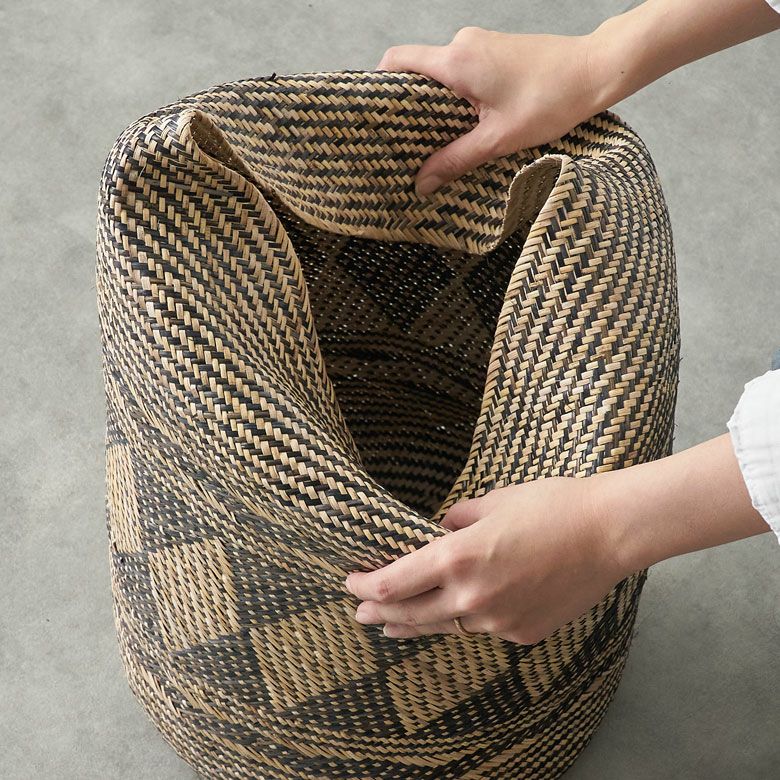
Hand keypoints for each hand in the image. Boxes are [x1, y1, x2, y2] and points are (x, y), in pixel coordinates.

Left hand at [344, 435, 769, 644]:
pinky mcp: (523, 633)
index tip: (351, 582)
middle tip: (359, 613)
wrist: (608, 533)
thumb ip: (458, 520)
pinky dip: (469, 619)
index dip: (366, 585)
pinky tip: (465, 612)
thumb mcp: (494, 501)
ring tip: (393, 628)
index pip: (394, 582)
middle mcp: (472, 596)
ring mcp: (498, 621)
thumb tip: (441, 530)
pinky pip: (485, 628)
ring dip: (415, 625)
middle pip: (410, 614)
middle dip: (379, 613)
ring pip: (445, 627)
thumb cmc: (551, 506)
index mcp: (458, 557)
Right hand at [376, 26, 600, 195]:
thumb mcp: (497, 139)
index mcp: (456, 61)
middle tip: (406, 142)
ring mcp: (480, 45)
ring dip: (437, 105)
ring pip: (441, 74)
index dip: (379, 86)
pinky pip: (462, 73)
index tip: (376, 117)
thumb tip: (422, 184)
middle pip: (416, 71)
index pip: (397, 60)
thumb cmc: (551, 99)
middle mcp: (463, 45)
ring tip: (437, 140)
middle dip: (408, 106)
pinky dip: (457, 97)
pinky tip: (466, 125)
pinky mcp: (495, 52)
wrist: (596, 70)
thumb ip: (455, 160)